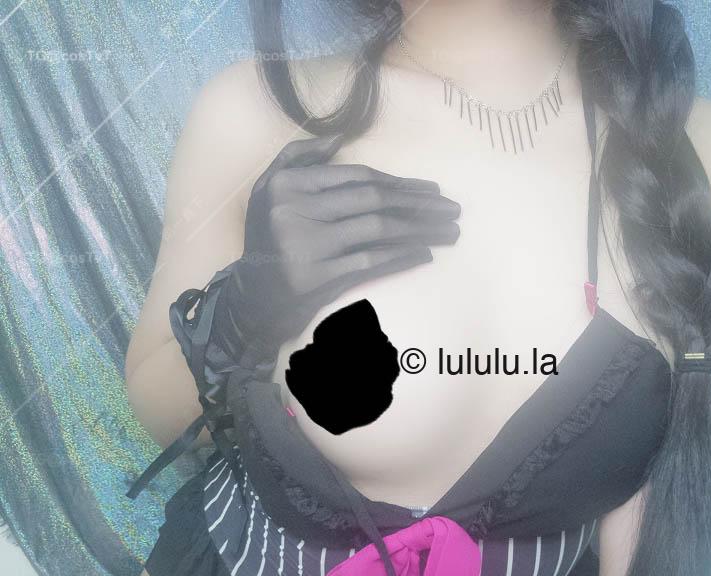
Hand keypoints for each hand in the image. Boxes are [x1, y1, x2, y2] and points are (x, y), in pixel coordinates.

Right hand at [213, 135, 461, 360]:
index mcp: (288, 185)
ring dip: (420, 230)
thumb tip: (339, 137)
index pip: (357, 177)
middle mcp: (294, 211)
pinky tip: (425, 253)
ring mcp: (306, 246)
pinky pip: (369, 262)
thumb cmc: (269, 239)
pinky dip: (400, 256)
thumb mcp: (270, 191)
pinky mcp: (317, 278)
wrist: (252, 298)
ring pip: (377, 230)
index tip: (431, 190)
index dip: (399, 182)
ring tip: (450, 232)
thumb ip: (299, 158)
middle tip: (453, 210)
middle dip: (419, 204)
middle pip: (373, 201)